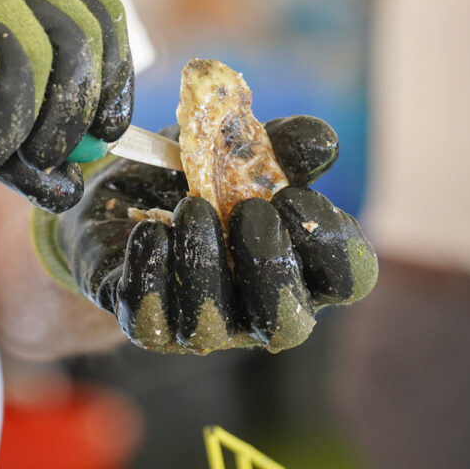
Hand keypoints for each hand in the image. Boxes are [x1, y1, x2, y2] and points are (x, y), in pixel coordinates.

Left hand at [33, 117, 376, 353]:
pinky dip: (151, 273)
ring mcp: (205, 327)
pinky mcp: (150, 327)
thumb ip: (281, 146)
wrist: (123, 204)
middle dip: (270, 265)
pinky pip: (151, 321)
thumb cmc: (199, 180)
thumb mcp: (238, 151)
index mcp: (301, 266)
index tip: (293, 194)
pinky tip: (149, 230)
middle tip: (248, 209)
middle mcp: (259, 309)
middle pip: (288, 325)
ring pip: (211, 326)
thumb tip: (321, 141)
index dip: (330, 242)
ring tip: (190, 209)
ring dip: (204, 262)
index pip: (346, 279)